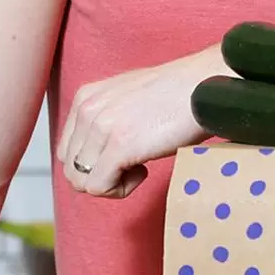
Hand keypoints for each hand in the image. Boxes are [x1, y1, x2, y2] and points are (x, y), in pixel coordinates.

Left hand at [58, 46, 222, 198]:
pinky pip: (98, 187)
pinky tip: (144, 171)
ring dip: (111, 183)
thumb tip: (99, 154)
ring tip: (140, 167)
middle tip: (133, 165)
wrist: (207, 85)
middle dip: (100, 176)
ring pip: (81, 181)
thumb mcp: (128, 99)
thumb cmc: (180, 95)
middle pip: (71, 168)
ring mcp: (102, 127)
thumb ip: (107, 119)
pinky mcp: (120, 146)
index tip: (124, 156)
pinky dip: (121, 189)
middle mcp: (87, 109)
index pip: (67, 149)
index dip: (94, 163)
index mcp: (87, 97)